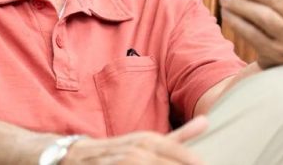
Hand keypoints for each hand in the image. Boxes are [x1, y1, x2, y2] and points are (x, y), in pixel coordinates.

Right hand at [62, 116, 207, 163]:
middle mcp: (133, 152)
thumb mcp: (148, 141)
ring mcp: (117, 163)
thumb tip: (207, 121)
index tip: (204, 164)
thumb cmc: (119, 150)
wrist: (76, 156)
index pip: (172, 149)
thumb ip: (179, 136)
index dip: (188, 159)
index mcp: (145, 141)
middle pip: (158, 160)